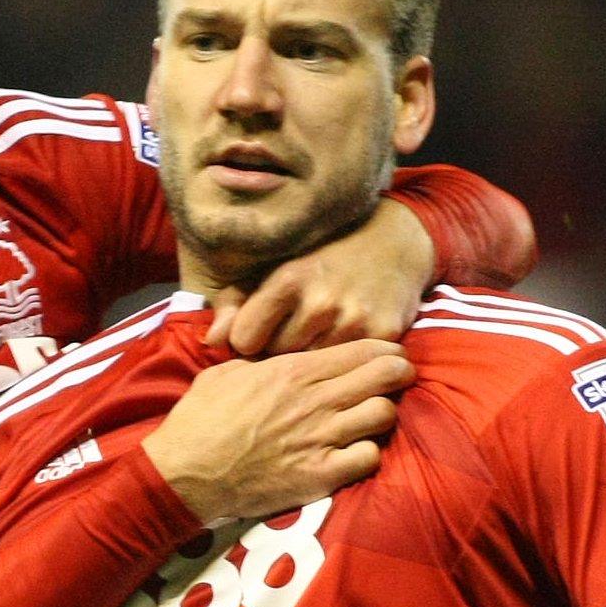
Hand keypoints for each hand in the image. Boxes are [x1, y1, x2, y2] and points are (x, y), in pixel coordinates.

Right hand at [141, 338, 413, 523]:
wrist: (185, 471)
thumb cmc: (199, 418)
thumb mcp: (224, 372)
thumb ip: (258, 361)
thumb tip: (269, 354)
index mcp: (292, 371)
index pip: (359, 350)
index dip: (385, 349)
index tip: (392, 352)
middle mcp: (315, 401)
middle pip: (383, 377)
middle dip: (398, 373)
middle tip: (399, 378)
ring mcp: (321, 439)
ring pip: (383, 415)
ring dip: (383, 414)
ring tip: (374, 417)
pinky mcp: (320, 475)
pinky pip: (370, 457)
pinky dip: (368, 453)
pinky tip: (355, 452)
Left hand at [205, 198, 434, 354]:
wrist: (393, 242)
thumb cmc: (322, 256)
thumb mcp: (275, 267)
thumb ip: (237, 302)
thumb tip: (212, 341)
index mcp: (288, 280)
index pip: (245, 339)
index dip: (249, 338)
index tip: (260, 330)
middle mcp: (321, 301)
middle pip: (277, 355)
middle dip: (279, 348)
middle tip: (296, 327)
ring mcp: (354, 319)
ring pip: (311, 364)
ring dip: (310, 354)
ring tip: (319, 330)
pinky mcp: (384, 333)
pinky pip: (347, 364)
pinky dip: (343, 357)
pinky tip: (346, 334)